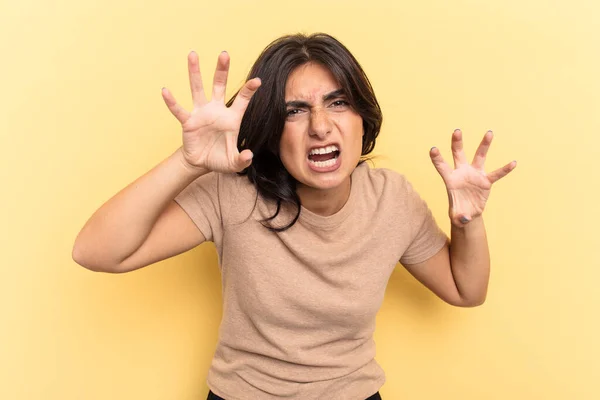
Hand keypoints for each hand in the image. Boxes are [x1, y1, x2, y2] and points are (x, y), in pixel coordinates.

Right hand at [161, 51, 260, 172]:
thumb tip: (249, 155)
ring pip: (197, 89)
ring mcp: (201, 114)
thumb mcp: (234, 163)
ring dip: (195, 73)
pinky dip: (172, 102)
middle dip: (222, 70)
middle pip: (219, 85)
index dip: (249, 90)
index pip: (242, 100)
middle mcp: (216, 110)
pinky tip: (165, 91)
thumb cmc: (220, 159)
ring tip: (193, 54)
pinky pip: (179, 110)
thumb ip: (243, 160)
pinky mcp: (188, 122)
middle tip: (224, 54)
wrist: (201, 163)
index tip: (257, 81)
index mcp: (232, 118)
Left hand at [429, 129, 515, 226]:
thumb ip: (459, 217)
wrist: (468, 213)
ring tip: (489, 133)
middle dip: (457, 143)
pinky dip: (504, 169)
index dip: (437, 158)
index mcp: (450, 179)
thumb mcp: (456, 217)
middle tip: (456, 130)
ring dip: (484, 145)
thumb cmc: (458, 212)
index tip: (433, 149)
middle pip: (458, 154)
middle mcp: (462, 172)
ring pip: (479, 156)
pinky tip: (513, 163)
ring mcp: (474, 174)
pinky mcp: (486, 181)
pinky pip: (497, 174)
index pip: (442, 166)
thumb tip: (465, 218)